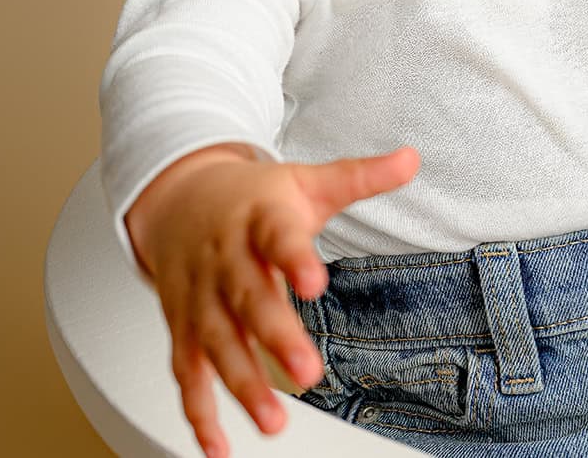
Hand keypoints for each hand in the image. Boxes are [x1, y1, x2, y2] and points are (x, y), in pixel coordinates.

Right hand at [125, 143, 421, 457]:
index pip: (278, 238)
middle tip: (307, 371)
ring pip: (216, 342)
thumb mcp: (305, 181)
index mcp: (258, 220)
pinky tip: (218, 446)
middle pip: (248, 299)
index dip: (294, 259)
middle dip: (274, 337)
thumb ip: (358, 177)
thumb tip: (411, 159)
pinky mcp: (183, 327)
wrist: (176, 195)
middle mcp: (225, 261)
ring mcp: (201, 297)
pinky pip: (186, 372)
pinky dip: (198, 412)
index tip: (316, 281)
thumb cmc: (251, 197)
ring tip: (272, 421)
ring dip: (241, 384)